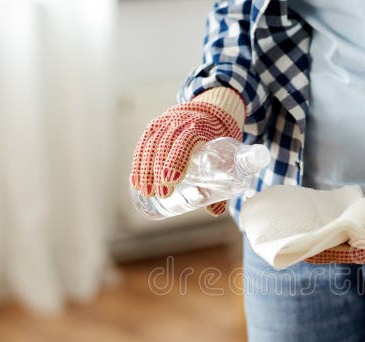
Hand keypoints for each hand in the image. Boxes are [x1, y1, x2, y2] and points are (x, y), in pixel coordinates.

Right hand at [130, 87, 244, 215]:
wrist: (212, 107)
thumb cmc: (221, 135)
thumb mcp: (228, 152)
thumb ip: (223, 180)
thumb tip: (214, 211)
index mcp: (200, 126)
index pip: (185, 141)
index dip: (177, 160)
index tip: (173, 180)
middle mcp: (180, 121)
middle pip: (165, 146)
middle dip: (159, 171)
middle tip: (161, 194)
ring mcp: (165, 122)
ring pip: (151, 146)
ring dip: (146, 170)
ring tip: (147, 192)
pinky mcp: (156, 126)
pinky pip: (144, 144)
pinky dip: (138, 163)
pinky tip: (136, 180)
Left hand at [306, 166, 364, 265]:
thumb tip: (348, 231)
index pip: (348, 254)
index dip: (326, 254)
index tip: (308, 253)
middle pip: (345, 255)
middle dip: (323, 252)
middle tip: (301, 248)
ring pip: (348, 253)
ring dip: (330, 249)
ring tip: (308, 244)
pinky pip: (355, 248)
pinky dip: (340, 245)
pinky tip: (326, 239)